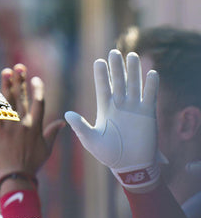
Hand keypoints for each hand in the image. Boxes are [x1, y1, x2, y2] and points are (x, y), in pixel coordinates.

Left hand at [0, 64, 63, 193]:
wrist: (15, 176)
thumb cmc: (32, 164)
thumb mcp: (46, 149)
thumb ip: (53, 133)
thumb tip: (63, 123)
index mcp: (36, 126)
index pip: (39, 102)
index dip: (37, 89)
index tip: (35, 79)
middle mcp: (23, 123)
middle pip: (22, 98)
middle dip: (20, 81)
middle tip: (18, 67)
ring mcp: (10, 127)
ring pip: (8, 102)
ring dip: (7, 85)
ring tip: (6, 72)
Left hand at [65, 49, 159, 191]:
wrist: (129, 165)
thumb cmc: (108, 154)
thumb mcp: (91, 140)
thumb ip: (80, 126)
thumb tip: (67, 114)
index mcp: (105, 109)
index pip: (103, 88)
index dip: (101, 75)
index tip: (99, 62)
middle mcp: (120, 105)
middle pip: (119, 82)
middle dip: (117, 68)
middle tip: (114, 52)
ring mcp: (135, 108)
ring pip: (134, 85)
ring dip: (134, 71)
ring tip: (132, 56)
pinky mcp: (148, 114)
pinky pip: (150, 96)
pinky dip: (151, 85)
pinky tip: (151, 74)